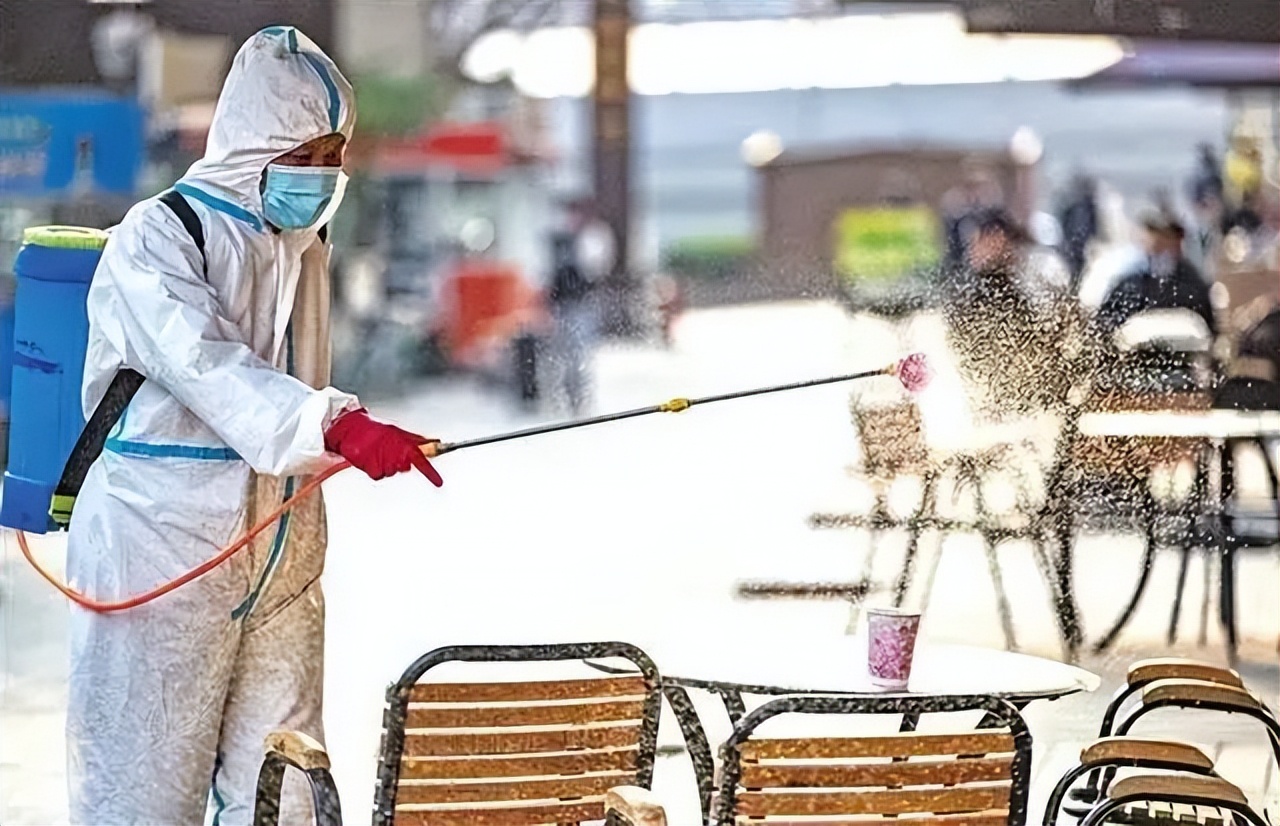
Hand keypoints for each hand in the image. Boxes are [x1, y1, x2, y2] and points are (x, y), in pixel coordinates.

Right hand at [323, 409, 442, 484]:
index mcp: (404, 443)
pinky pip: (377, 475)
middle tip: (385, 450)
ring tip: (374, 452)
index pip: (421, 460)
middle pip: (403, 469)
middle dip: (396, 462)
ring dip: (383, 465)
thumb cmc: (374, 430)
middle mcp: (395, 452)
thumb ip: (416, 440)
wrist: (350, 427)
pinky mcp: (370, 466)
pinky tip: (368, 457)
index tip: (439, 482)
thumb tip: (435, 441)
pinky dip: (373, 469)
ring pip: (389, 473)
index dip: (431, 473)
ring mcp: (383, 460)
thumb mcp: (398, 432)